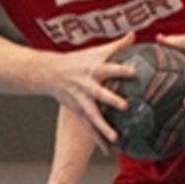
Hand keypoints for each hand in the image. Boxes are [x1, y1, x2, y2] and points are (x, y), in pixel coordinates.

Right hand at [45, 32, 135, 146]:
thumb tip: (135, 33)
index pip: (110, 68)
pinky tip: (108, 151)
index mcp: (94, 69)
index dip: (121, 69)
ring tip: (115, 138)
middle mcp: (87, 86)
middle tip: (126, 106)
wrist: (48, 73)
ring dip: (103, 127)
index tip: (135, 72)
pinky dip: (98, 139)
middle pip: (100, 94)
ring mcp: (80, 100)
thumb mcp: (97, 50)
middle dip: (111, 100)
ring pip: (92, 115)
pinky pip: (88, 127)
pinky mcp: (77, 111)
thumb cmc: (79, 59)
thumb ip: (118, 44)